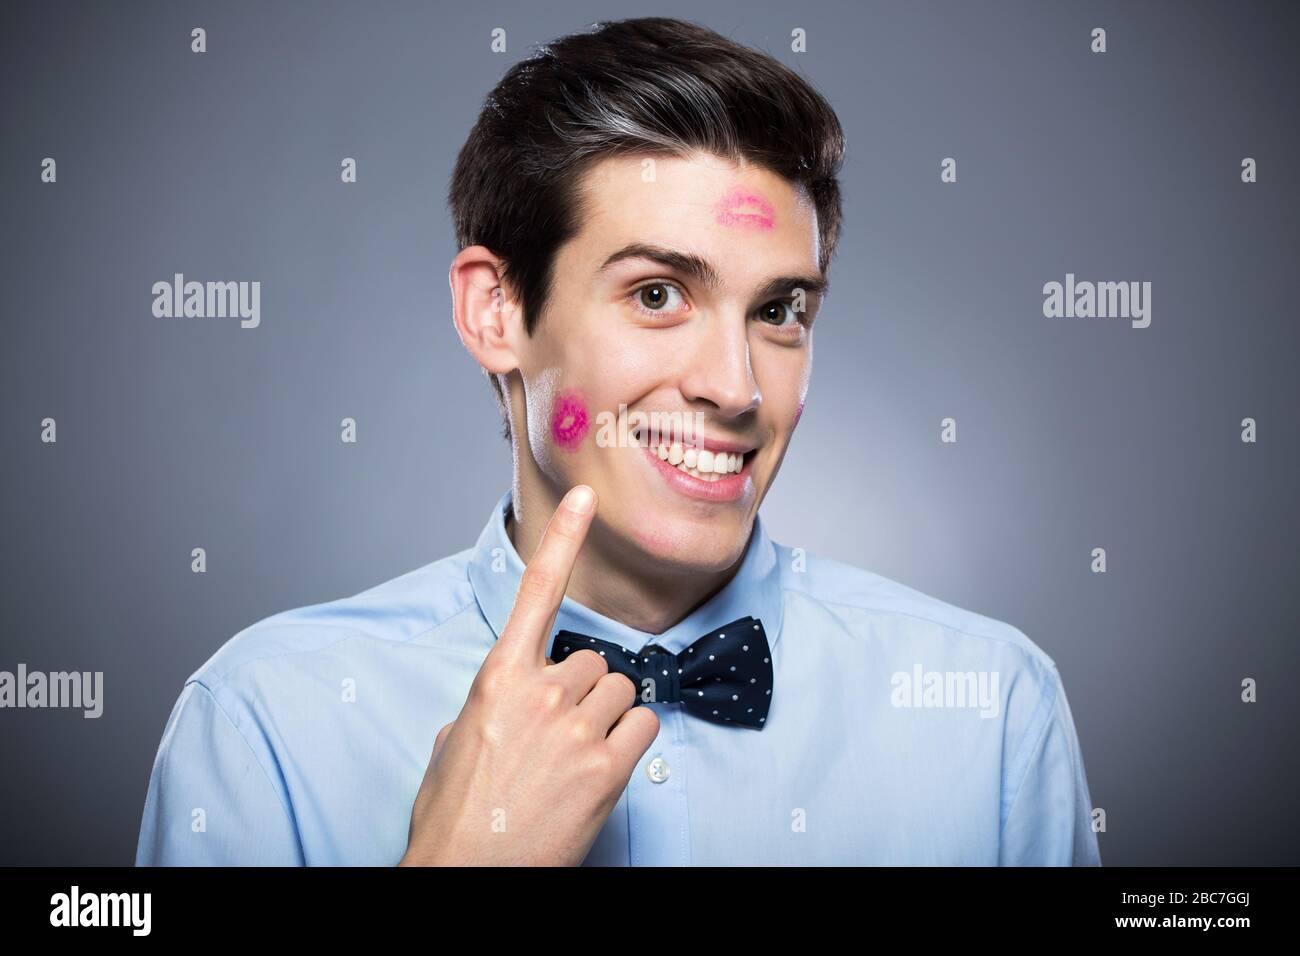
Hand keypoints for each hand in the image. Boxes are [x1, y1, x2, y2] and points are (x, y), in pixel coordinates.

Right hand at [399, 485, 660, 864]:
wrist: (466, 872)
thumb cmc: (454, 811)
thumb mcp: (454, 741)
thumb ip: (491, 702)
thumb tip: (511, 700)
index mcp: (498, 678)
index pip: (537, 592)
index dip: (564, 538)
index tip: (584, 495)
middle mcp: (541, 693)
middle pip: (596, 660)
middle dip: (586, 690)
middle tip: (560, 734)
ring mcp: (577, 729)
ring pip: (623, 691)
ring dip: (609, 717)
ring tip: (576, 756)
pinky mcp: (607, 768)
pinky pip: (644, 726)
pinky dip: (631, 742)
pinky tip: (602, 768)